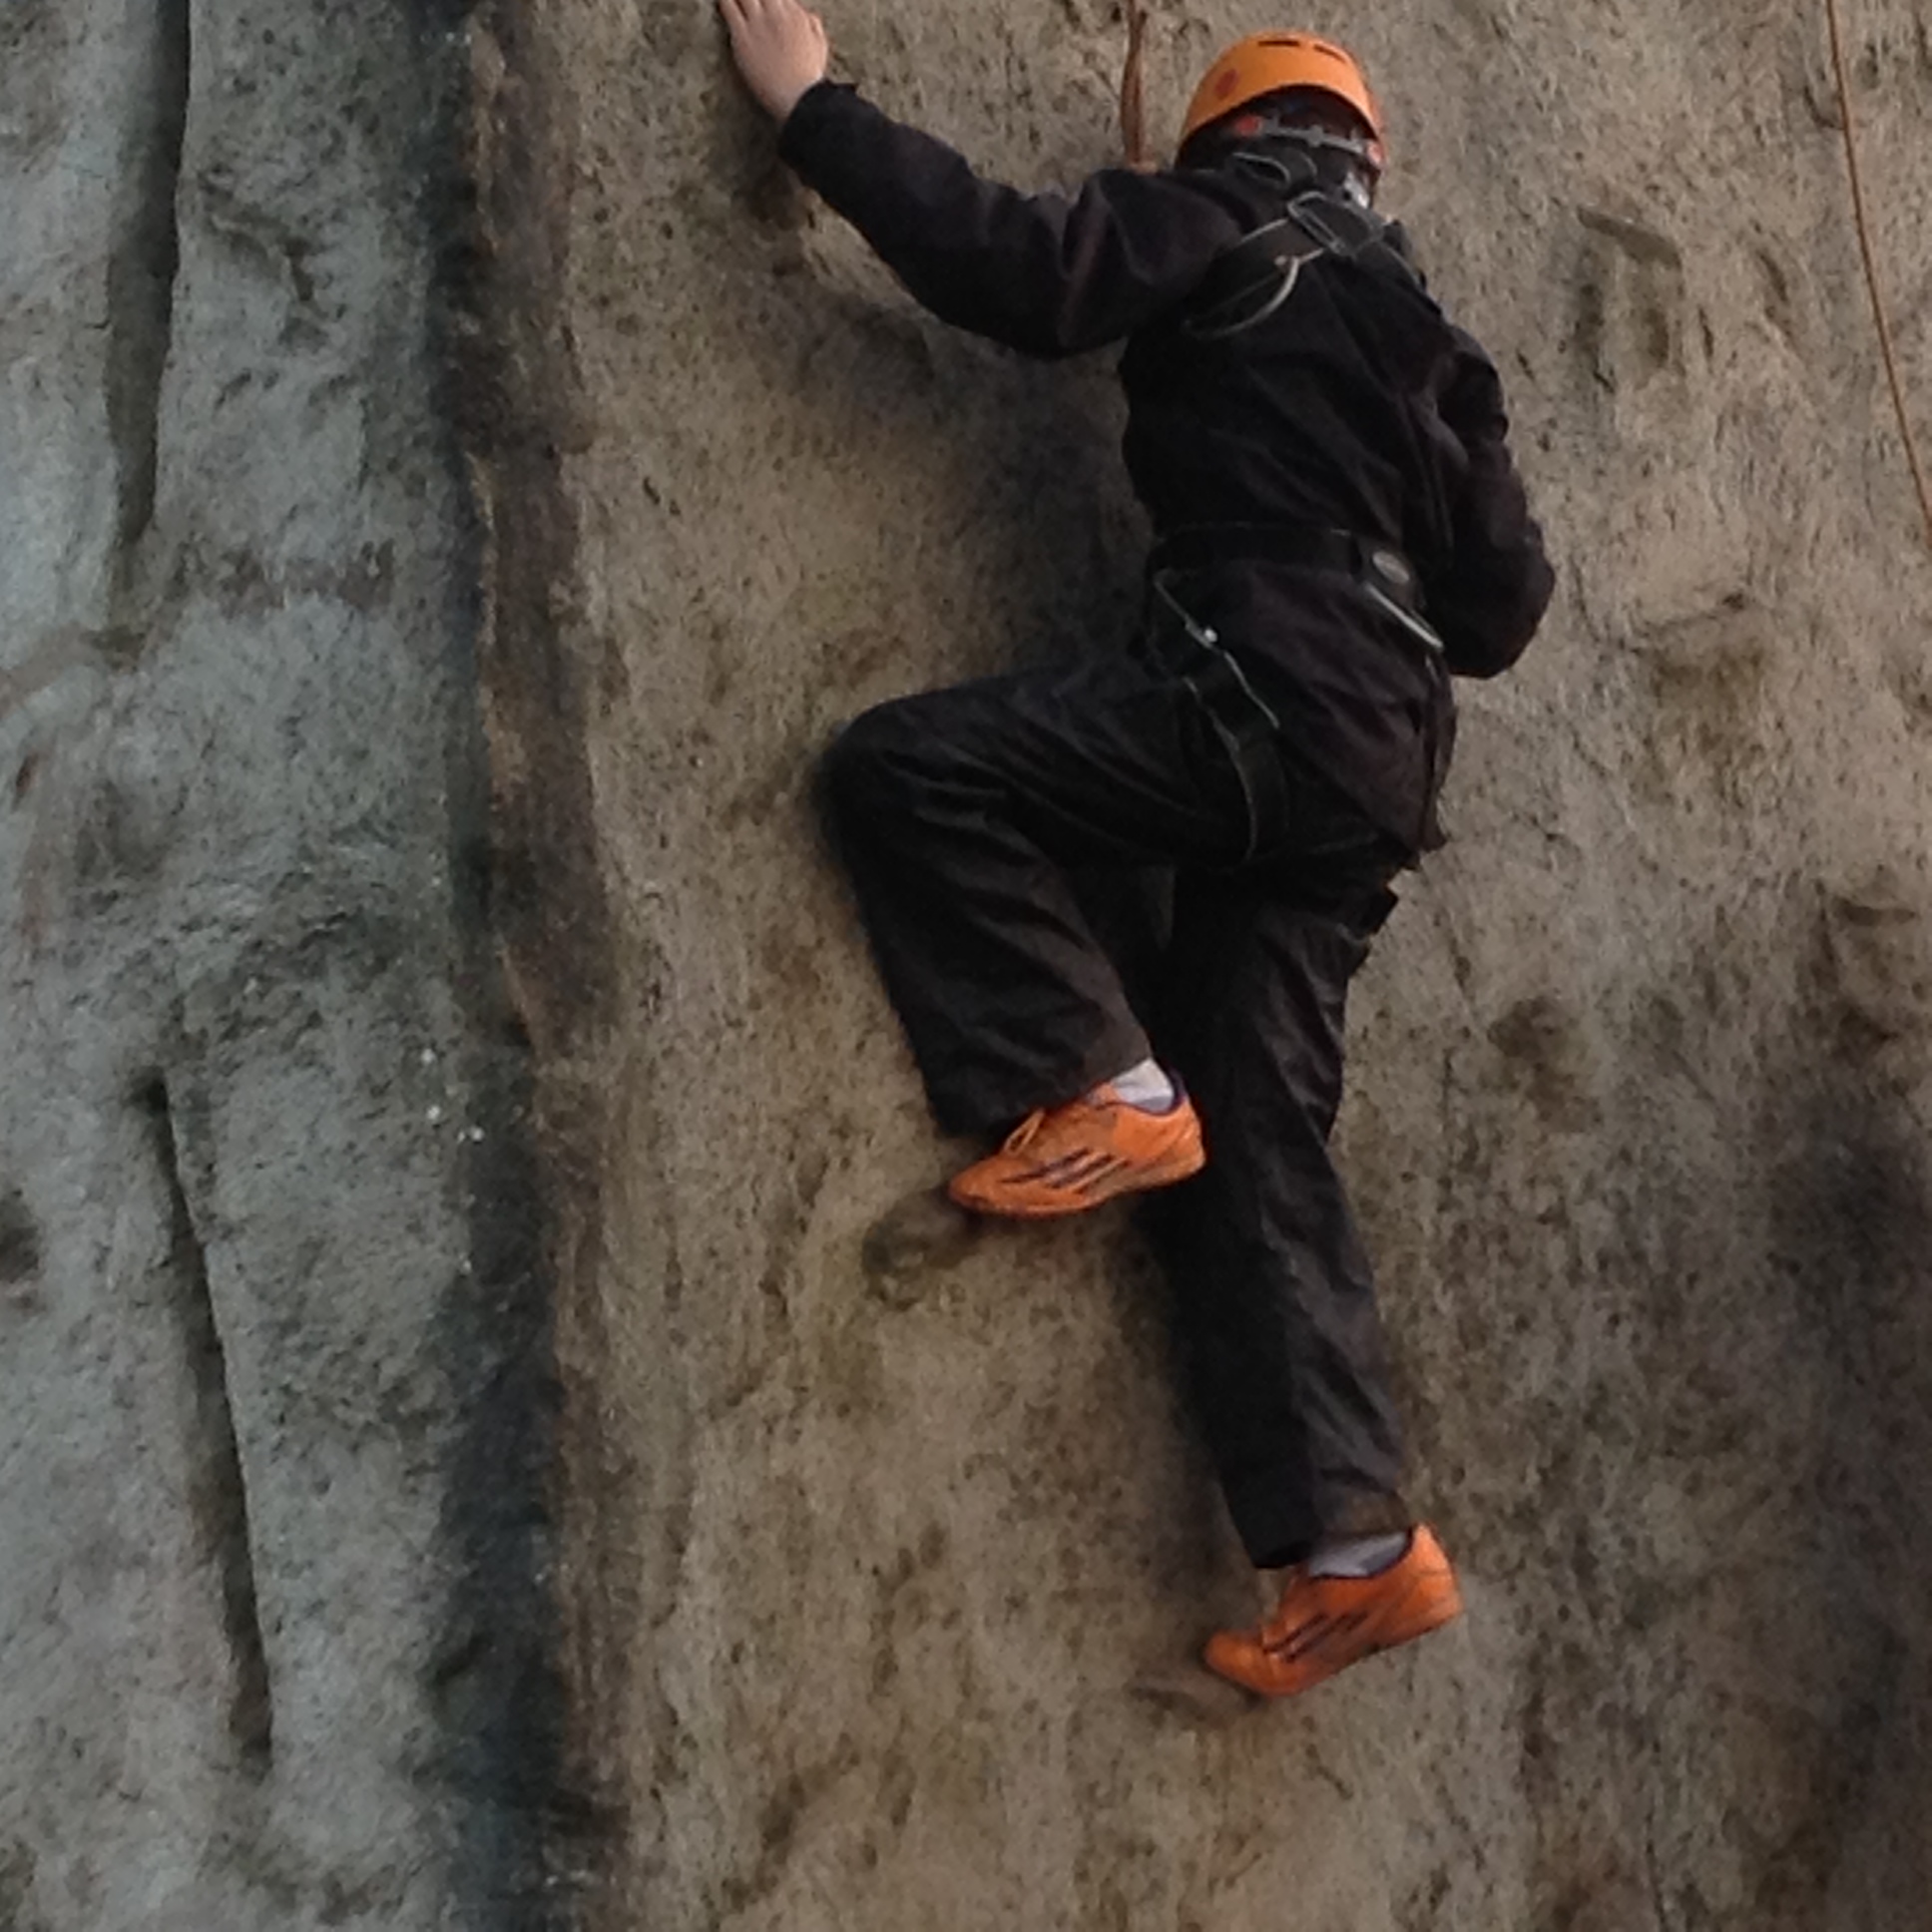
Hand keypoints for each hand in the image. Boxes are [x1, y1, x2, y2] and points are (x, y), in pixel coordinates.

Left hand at [719, 0, 829, 123]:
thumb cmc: (809, 78)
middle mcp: (776, 13)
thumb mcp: (819, 46)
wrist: (799, 97)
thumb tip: (808, 15)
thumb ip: (812, 25)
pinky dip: (723, 2)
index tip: (765, 4)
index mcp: (795, 14)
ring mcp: (758, 23)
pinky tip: (720, 1)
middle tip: (749, 2)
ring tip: (734, 0)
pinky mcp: (743, 37)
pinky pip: (728, 8)